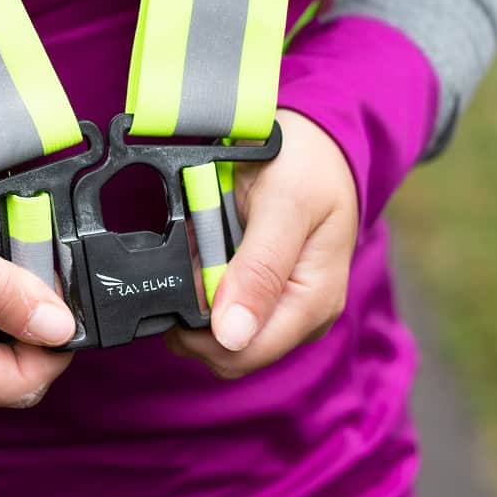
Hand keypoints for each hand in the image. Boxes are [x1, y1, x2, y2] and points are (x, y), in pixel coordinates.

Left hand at [167, 110, 359, 378]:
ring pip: (214, 330)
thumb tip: (232, 335)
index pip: (242, 354)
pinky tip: (206, 248)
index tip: (181, 283)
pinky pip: (217, 304)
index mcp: (312, 303)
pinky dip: (200, 280)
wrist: (315, 142)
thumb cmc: (308, 165)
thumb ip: (259, 270)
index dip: (198, 332)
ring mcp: (280, 306)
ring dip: (194, 293)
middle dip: (193, 311)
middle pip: (224, 349)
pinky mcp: (263, 294)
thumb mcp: (286, 204)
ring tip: (202, 243)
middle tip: (191, 255)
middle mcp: (299, 315)